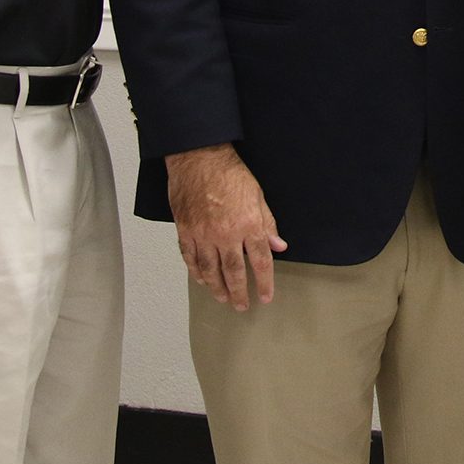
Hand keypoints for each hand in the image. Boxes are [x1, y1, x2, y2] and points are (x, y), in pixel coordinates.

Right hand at [166, 144, 287, 310]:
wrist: (199, 157)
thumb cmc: (230, 173)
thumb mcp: (258, 196)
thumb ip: (267, 224)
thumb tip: (278, 246)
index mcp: (248, 225)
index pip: (260, 261)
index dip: (264, 282)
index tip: (266, 296)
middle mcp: (225, 234)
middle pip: (234, 272)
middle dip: (239, 292)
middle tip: (242, 306)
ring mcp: (202, 233)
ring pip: (210, 269)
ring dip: (217, 287)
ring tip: (223, 298)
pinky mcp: (185, 229)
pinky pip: (190, 257)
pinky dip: (196, 271)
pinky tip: (201, 280)